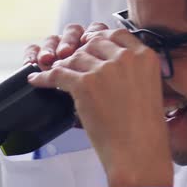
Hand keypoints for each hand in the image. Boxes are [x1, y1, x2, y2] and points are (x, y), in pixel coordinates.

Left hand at [27, 29, 173, 186]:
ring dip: (64, 66)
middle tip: (72, 63)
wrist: (138, 152)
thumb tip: (106, 62)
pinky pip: (58, 74)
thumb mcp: (149, 89)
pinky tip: (37, 80)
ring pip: (75, 57)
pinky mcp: (85, 84)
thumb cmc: (144, 129)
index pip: (117, 34)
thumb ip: (132, 70)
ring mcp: (105, 69)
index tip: (89, 42)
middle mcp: (126, 58)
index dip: (100, 38)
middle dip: (81, 52)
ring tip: (56, 75)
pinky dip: (44, 77)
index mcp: (146, 57)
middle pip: (93, 43)